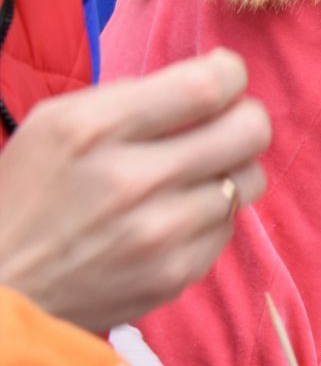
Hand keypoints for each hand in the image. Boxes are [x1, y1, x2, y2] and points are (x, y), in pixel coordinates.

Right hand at [0, 51, 268, 330]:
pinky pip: (228, 226)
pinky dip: (211, 215)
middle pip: (249, 131)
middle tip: (228, 123)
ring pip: (249, 180)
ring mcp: (160, 233)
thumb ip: (129, 96)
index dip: (230, 74)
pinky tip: (175, 216)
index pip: (208, 86)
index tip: (226, 77)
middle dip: (246, 118)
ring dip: (231, 169)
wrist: (1, 291)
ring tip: (196, 173)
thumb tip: (207, 82)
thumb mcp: (55, 123)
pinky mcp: (176, 273)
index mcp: (97, 130)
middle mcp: (134, 180)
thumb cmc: (27, 195)